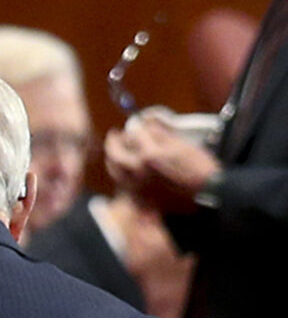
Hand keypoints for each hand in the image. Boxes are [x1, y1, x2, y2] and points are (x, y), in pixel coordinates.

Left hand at [103, 116, 220, 214]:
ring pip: (114, 169)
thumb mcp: (180, 143)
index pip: (134, 134)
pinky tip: (124, 166)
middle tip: (115, 134)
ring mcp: (136, 185)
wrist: (205, 192)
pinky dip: (119, 171)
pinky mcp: (139, 195)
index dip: (135, 127)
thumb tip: (146, 122)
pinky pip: (121, 181)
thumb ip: (159, 132)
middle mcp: (138, 171)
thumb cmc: (198, 166)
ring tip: (116, 149)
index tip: (136, 123)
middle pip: (115, 152)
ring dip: (112, 157)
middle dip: (114, 141)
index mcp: (149, 155)